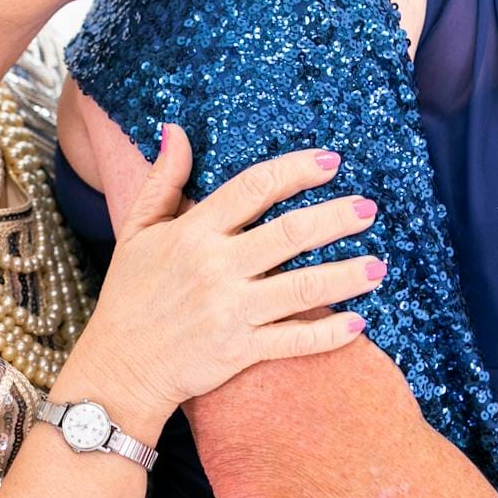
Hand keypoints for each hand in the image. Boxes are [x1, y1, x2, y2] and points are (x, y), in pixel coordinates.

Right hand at [69, 125, 382, 425]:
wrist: (119, 367)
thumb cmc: (129, 295)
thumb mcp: (137, 230)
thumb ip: (162, 180)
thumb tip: (176, 130)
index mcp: (193, 233)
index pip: (253, 189)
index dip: (295, 171)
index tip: (330, 162)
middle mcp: (215, 268)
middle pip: (289, 234)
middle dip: (335, 218)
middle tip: (368, 209)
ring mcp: (230, 311)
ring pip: (301, 288)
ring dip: (345, 275)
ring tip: (378, 265)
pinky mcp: (240, 351)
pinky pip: (293, 340)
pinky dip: (328, 333)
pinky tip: (358, 323)